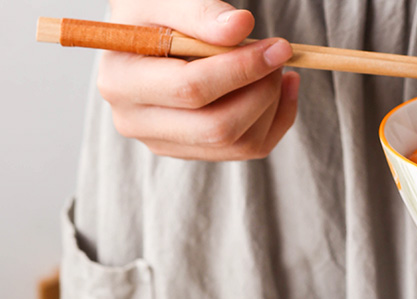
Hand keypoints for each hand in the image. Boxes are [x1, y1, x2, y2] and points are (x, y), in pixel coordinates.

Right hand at [97, 0, 299, 159]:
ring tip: (277, 68)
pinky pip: (248, 149)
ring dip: (272, 106)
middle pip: (218, 128)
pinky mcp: (193, 153)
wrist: (143, 37)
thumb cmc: (152, 13)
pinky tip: (282, 89)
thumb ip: (200, 10)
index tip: (278, 48)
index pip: (192, 88)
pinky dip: (275, 119)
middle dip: (260, 92)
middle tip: (279, 57)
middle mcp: (137, 123)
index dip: (241, 69)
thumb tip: (241, 25)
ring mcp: (166, 145)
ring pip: (239, 144)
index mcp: (121, 81)